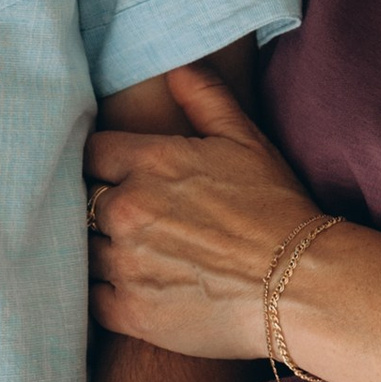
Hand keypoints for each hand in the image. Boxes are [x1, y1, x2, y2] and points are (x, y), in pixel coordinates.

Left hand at [83, 61, 319, 366]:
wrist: (302, 285)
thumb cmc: (277, 209)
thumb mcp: (246, 140)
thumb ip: (205, 98)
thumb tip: (176, 69)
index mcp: (149, 162)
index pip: (89, 152)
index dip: (102, 163)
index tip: (114, 175)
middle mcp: (128, 210)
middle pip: (79, 201)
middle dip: (99, 205)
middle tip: (125, 216)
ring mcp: (125, 263)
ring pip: (81, 249)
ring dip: (98, 248)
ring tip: (129, 252)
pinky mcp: (130, 312)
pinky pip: (90, 299)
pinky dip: (104, 292)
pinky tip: (129, 286)